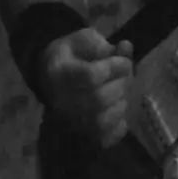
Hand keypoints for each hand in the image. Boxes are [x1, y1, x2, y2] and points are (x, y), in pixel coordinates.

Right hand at [39, 29, 133, 147]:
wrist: (50, 73)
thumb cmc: (71, 53)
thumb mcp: (82, 39)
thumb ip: (102, 45)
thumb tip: (125, 49)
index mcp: (60, 73)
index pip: (91, 76)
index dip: (114, 67)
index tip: (124, 58)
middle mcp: (63, 100)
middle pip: (99, 100)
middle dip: (121, 83)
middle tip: (127, 74)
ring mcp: (71, 119)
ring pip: (101, 121)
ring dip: (121, 104)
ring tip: (121, 92)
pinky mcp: (81, 133)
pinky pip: (102, 140)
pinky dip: (118, 129)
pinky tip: (121, 114)